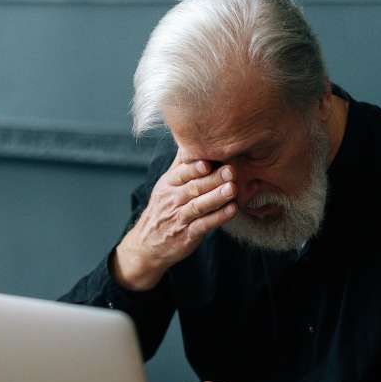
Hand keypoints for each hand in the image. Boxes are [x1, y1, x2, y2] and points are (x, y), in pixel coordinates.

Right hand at [113, 153, 237, 290]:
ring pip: (198, 205)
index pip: (181, 172)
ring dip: (217, 197)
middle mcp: (172, 199)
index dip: (194, 166)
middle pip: (193, 187)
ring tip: (233, 188)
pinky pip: (204, 225)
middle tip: (231, 170)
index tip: (210, 159)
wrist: (147, 245)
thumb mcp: (166, 185)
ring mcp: (180, 218)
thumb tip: (190, 136)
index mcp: (168, 184)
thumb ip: (181, 164)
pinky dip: (218, 218)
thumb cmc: (163, 209)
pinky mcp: (187, 235)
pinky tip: (232, 210)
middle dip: (212, 178)